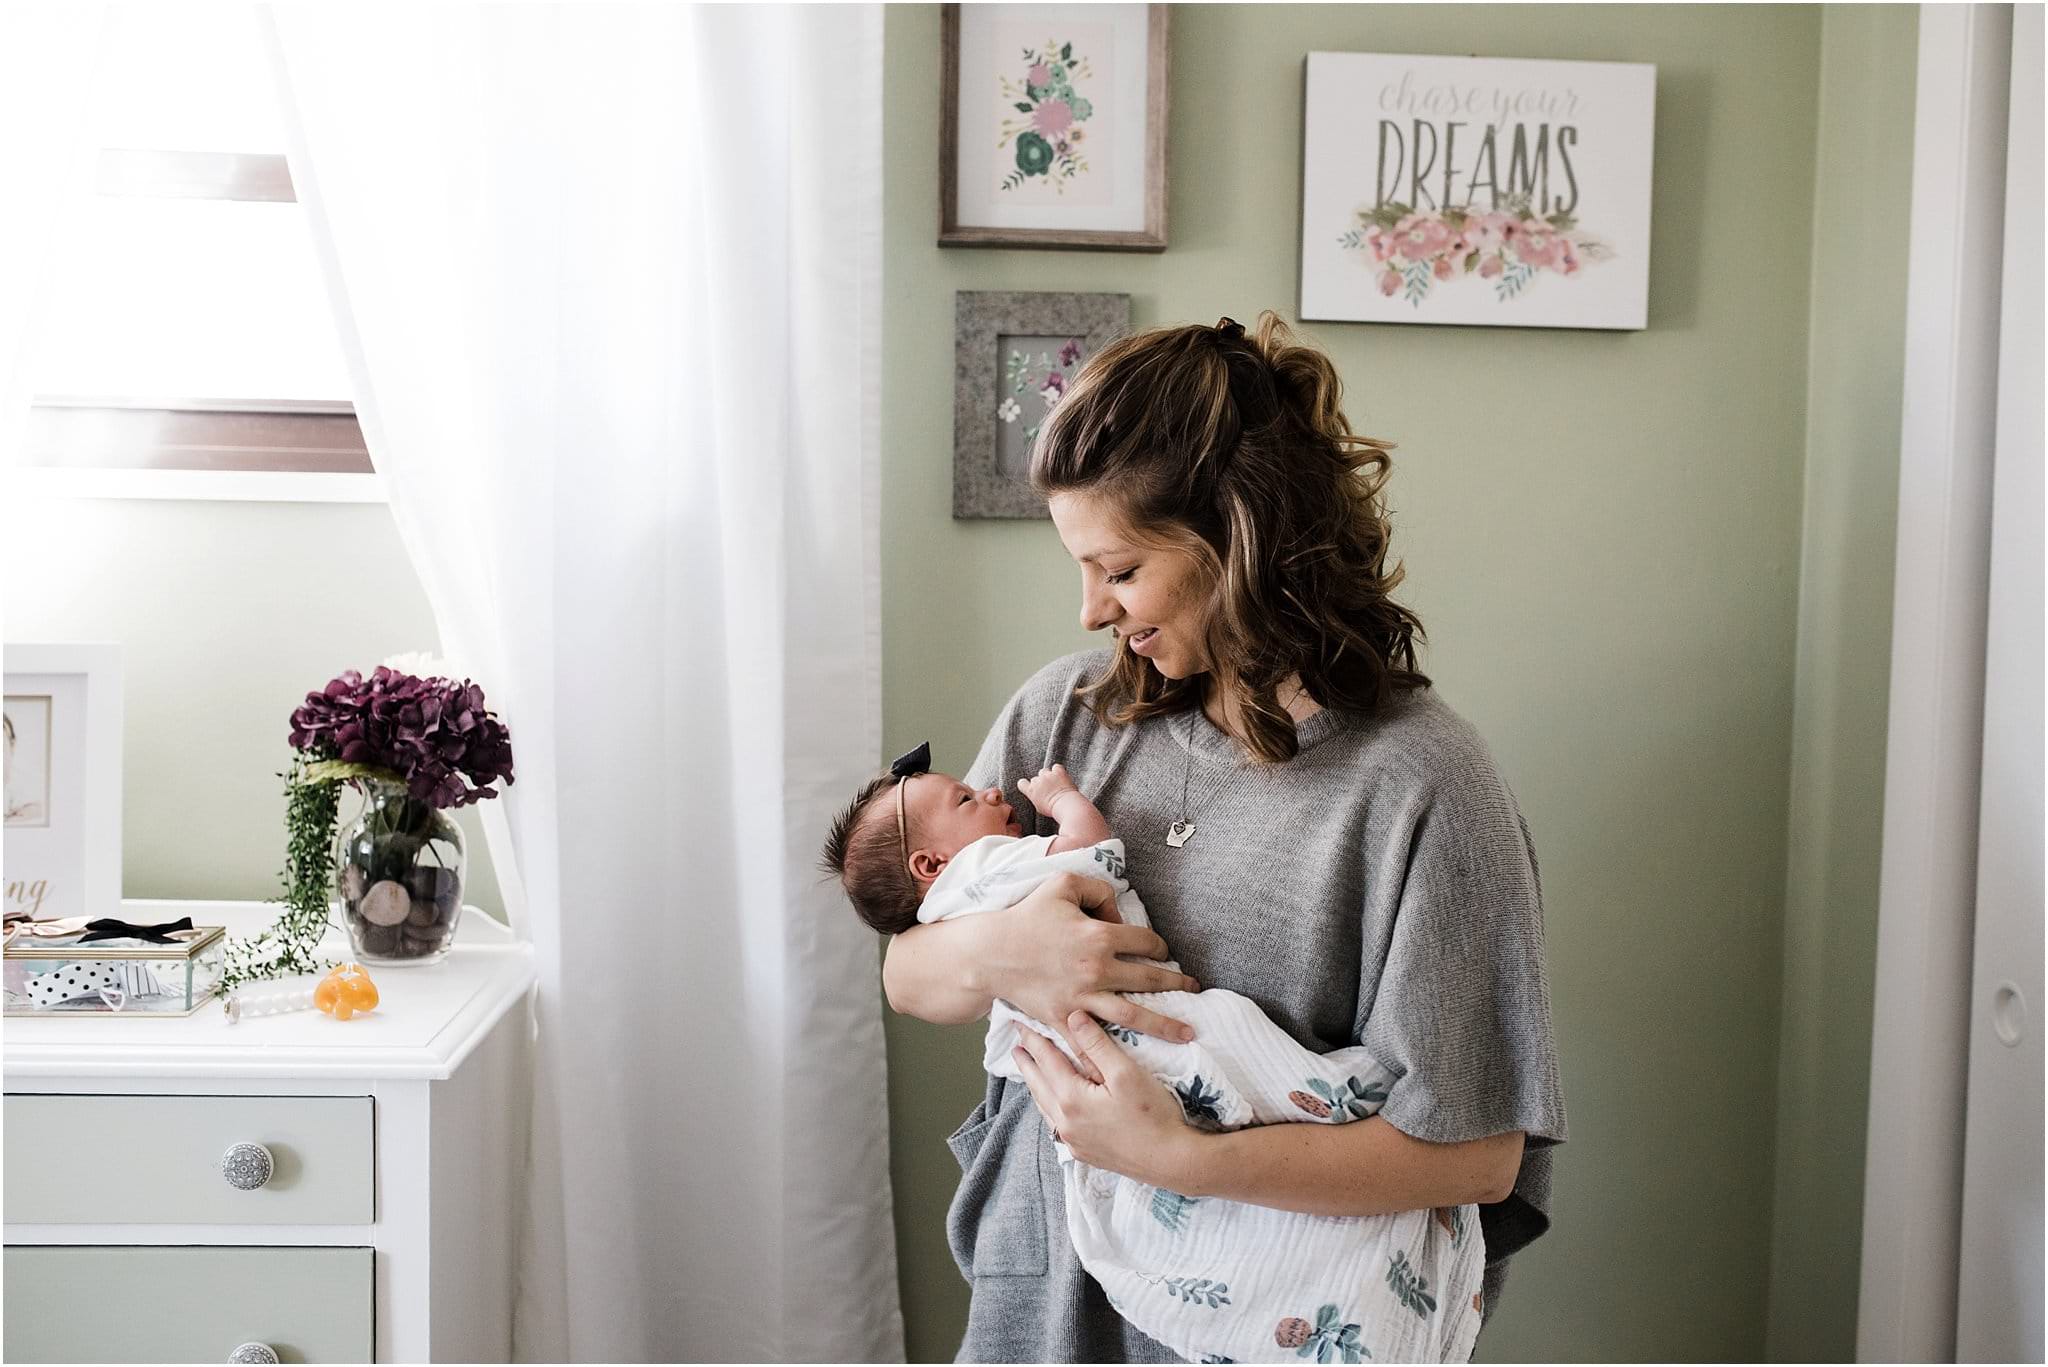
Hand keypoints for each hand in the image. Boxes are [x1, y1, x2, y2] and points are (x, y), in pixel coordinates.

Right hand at [990, 873, 1198, 1045]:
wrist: (991, 954)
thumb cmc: (1027, 916)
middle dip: (1177, 985)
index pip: (1146, 942)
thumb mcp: (1063, 884)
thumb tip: (1119, 913)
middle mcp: (1097, 970)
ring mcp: (1083, 998)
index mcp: (1100, 936)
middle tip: (1194, 989)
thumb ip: (1099, 889)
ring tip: (1188, 1033)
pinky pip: (1096, 1039)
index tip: (1163, 952)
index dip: (1160, 946)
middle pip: (1150, 980)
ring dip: (1165, 1024)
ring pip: (1134, 1015)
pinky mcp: (1066, 1019)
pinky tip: (1137, 1062)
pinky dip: (1117, 1050)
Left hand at [1012, 1010, 1200, 1187]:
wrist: (1171, 1161)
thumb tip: (1073, 1017)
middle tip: (1015, 1045)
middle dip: (1027, 1063)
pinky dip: (1049, 1106)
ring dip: (1036, 1086)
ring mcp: (1073, 1141)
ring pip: (1045, 1107)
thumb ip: (1096, 1045)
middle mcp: (1065, 1122)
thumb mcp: (1125, 1073)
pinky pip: (1056, 1124)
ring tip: (1029, 1071)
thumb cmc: (1153, 1115)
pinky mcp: (1085, 1153)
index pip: (1046, 1061)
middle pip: (1038, 1085)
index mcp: (1071, 1099)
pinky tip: (1053, 1103)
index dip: (1033, 1040)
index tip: (1020, 1023)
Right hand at [1016, 762, 1079, 809]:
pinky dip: (1058, 770)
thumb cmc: (1053, 809)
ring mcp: (1047, 775)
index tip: (1031, 787)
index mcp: (1030, 791)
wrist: (1065, 805)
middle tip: (1048, 789)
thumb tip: (1037, 796)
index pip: (1021, 783)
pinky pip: (1056, 767)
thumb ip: (1036, 798)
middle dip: (1040, 783)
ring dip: (1048, 775)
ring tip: (1055, 783)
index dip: (1026, 784)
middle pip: (1035, 778)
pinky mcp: (1058, 772)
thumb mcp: (1039, 807)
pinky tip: (1060, 776)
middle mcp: (1037, 781)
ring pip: (1044, 771)